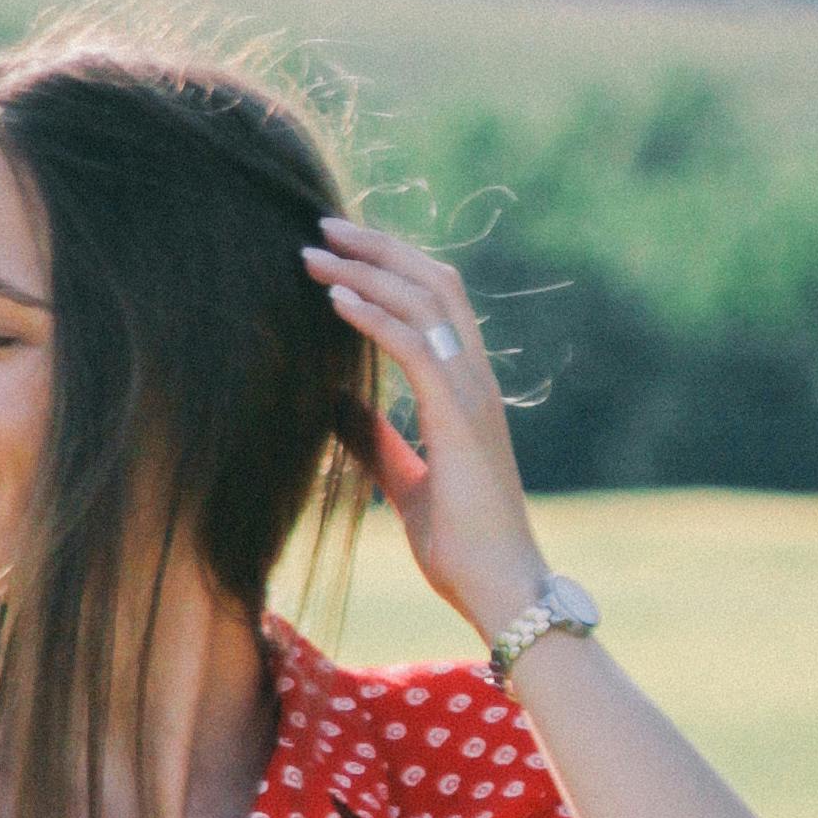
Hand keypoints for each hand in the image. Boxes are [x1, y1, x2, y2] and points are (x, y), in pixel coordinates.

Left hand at [302, 216, 547, 647]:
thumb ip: (373, 441)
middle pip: (431, 281)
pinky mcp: (461, 416)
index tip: (339, 252)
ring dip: (365, 271)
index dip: (389, 268)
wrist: (502, 591)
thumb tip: (332, 406)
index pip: (433, 302)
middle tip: (322, 226)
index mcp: (465, 390)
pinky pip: (414, 345)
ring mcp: (473, 392)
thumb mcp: (404, 484)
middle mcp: (474, 378)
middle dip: (376, 247)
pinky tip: (335, 300)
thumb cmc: (463, 549)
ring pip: (422, 301)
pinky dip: (373, 315)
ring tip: (314, 255)